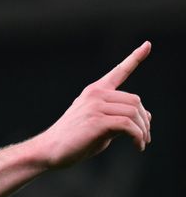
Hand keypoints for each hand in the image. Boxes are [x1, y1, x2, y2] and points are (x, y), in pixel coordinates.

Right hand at [36, 41, 151, 168]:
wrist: (49, 151)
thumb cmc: (73, 141)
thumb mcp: (99, 126)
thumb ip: (119, 118)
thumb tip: (147, 117)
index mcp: (94, 92)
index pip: (118, 72)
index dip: (135, 58)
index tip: (147, 45)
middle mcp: (95, 94)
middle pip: (134, 100)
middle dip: (143, 121)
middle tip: (145, 138)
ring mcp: (94, 106)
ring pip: (133, 112)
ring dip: (142, 130)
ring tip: (141, 143)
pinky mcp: (96, 121)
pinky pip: (127, 125)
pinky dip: (137, 136)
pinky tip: (137, 146)